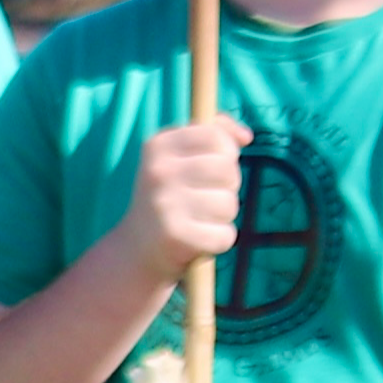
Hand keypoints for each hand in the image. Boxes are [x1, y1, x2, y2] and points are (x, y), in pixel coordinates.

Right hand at [107, 116, 247, 292]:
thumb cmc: (171, 196)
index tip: (208, 168)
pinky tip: (197, 239)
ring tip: (197, 219)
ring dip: (222, 216)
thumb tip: (245, 136)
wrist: (137, 247)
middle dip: (226, 187)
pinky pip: (225, 235)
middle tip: (201, 198)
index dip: (224, 153)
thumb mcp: (180, 157)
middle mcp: (158, 171)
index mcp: (158, 145)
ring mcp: (165, 204)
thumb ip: (214, 135)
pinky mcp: (175, 236)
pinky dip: (218, 241)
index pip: (216, 137)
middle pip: (228, 170)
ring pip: (229, 204)